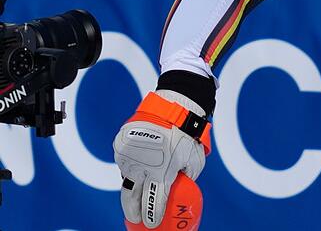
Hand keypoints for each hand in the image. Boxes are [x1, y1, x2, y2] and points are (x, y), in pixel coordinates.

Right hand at [113, 90, 208, 228]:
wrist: (174, 107)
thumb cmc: (188, 135)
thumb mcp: (194, 161)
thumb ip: (185, 177)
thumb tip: (179, 186)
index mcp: (162, 172)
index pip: (154, 201)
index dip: (151, 215)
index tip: (150, 224)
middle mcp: (142, 167)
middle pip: (131, 197)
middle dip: (132, 211)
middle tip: (135, 218)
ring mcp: (129, 156)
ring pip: (127, 178)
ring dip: (133, 185)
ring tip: (138, 189)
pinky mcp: (121, 146)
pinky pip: (125, 161)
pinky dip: (132, 165)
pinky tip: (140, 164)